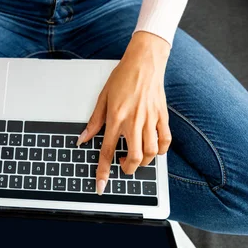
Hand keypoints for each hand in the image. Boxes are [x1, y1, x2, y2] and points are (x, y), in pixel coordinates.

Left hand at [77, 31, 171, 194]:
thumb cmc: (122, 76)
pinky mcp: (162, 116)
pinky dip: (160, 150)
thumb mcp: (102, 97)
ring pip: (150, 153)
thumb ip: (94, 121)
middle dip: (127, 169)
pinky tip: (152, 149)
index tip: (101, 185)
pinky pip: (165, 141)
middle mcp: (134, 121)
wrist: (144, 62)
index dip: (103, 171)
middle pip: (133, 157)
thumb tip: (83, 139)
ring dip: (142, 162)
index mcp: (116, 117)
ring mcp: (150, 119)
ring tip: (135, 158)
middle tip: (121, 166)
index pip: (106, 150)